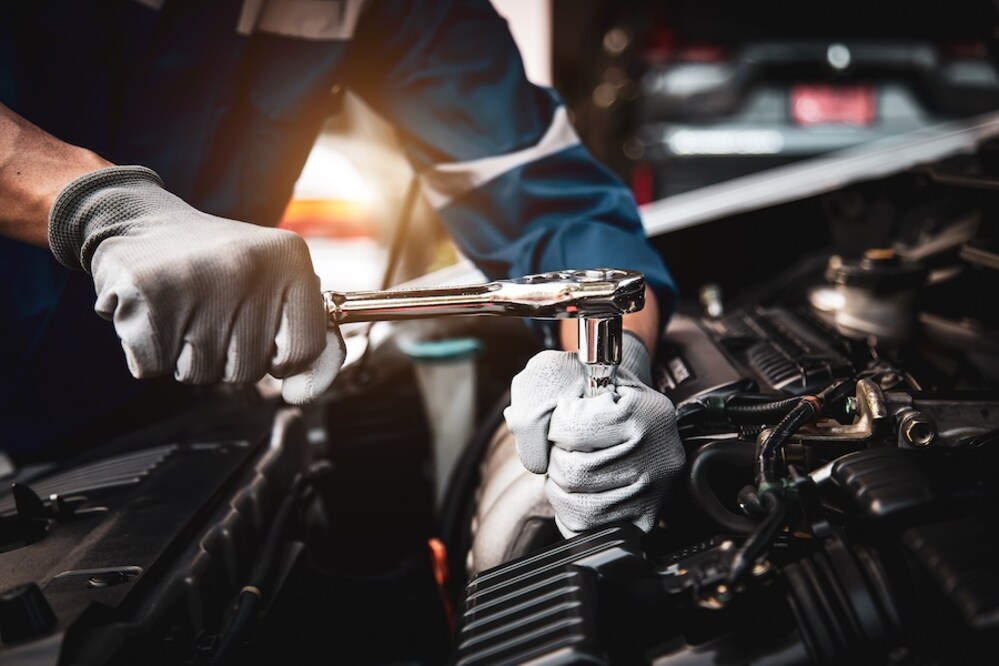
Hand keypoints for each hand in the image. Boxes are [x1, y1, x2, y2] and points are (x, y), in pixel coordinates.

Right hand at [48, 166, 342, 403]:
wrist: (141, 222)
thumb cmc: (216, 267)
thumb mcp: (274, 286)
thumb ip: (302, 339)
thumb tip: (302, 393)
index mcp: (288, 260)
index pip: (304, 351)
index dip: (281, 357)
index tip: (262, 333)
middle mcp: (247, 266)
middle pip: (249, 370)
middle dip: (227, 357)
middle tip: (210, 313)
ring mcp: (196, 279)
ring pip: (202, 373)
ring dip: (187, 356)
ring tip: (182, 311)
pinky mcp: (146, 294)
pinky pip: (154, 367)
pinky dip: (150, 353)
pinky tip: (154, 314)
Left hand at [504, 332, 683, 535]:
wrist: (635, 408)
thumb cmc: (597, 391)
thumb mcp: (569, 373)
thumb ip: (539, 397)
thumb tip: (524, 437)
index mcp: (642, 411)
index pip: (572, 427)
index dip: (554, 426)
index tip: (565, 422)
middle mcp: (657, 452)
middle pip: (574, 472)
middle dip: (556, 461)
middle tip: (565, 450)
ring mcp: (654, 489)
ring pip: (580, 507)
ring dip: (561, 490)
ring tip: (571, 470)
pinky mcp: (646, 518)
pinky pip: (591, 529)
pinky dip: (571, 516)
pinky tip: (578, 494)